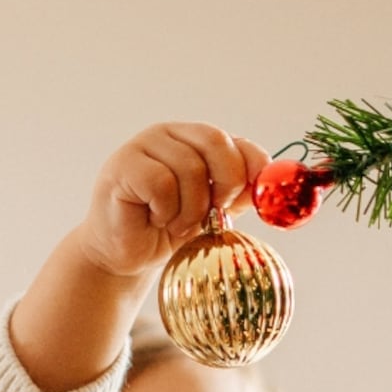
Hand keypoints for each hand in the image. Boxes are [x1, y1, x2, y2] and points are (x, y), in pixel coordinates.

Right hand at [73, 124, 268, 281]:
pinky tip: (154, 219)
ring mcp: (144, 146)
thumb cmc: (166, 231)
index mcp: (194, 140)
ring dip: (190, 209)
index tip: (258, 196)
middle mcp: (170, 135)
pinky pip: (161, 183)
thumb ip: (237, 193)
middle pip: (216, 142)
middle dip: (225, 183)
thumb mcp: (211, 212)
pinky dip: (165, 210)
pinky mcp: (123, 165)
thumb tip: (269, 186)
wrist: (124, 256)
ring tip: (174, 223)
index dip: (253, 165)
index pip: (234, 141)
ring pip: (189, 168)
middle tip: (214, 213)